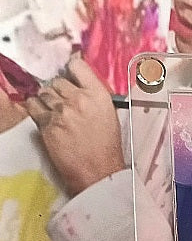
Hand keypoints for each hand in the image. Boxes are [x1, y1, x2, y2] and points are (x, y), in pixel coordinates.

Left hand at [25, 57, 124, 196]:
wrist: (99, 174)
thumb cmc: (107, 150)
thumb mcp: (109, 117)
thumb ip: (93, 97)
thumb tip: (77, 85)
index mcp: (99, 96)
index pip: (77, 66)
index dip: (71, 70)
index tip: (69, 75)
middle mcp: (80, 99)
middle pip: (57, 80)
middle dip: (58, 90)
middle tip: (64, 104)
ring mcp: (62, 111)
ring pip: (43, 92)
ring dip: (47, 100)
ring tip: (56, 114)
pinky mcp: (47, 124)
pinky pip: (33, 106)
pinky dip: (36, 110)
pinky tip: (45, 118)